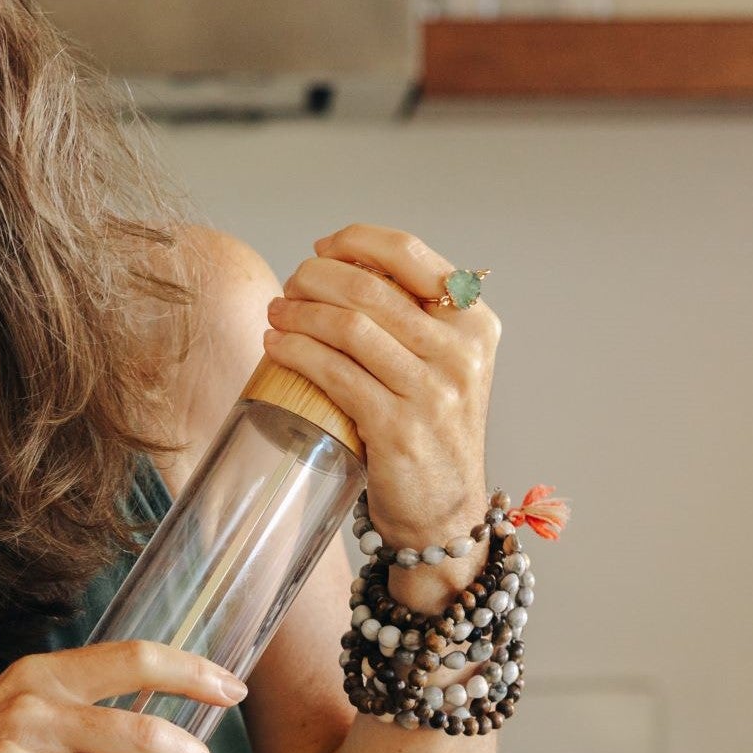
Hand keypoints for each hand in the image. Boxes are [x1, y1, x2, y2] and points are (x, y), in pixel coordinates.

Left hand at [259, 224, 496, 549]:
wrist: (445, 511)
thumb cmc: (431, 428)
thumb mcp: (444, 363)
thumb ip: (412, 316)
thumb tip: (339, 266)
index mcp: (475, 323)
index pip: (410, 254)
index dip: (355, 241)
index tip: (321, 249)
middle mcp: (460, 353)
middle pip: (369, 288)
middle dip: (314, 278)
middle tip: (289, 285)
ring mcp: (432, 393)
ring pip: (348, 327)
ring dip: (299, 313)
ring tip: (276, 313)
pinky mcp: (397, 429)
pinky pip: (334, 374)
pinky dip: (296, 352)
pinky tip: (276, 346)